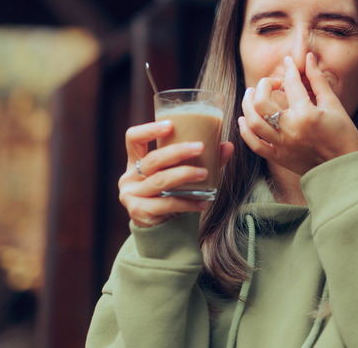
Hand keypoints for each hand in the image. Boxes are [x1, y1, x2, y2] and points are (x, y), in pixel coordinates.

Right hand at [118, 120, 234, 226]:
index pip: (133, 139)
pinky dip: (188, 202)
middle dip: (178, 152)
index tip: (171, 125)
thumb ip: (201, 161)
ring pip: (160, 181)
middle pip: (153, 160)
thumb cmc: (171, 196)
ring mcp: (131, 196)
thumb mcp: (180, 176)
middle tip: (200, 147)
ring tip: (204, 173)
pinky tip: (204, 201)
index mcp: (135, 163)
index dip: (149, 130)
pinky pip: (166, 204)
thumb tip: (228, 146)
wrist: (161, 232)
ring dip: (185, 175)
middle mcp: (129, 178)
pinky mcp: (139, 212)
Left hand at [238, 53, 357, 174]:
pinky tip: (244, 119)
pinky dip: (245, 131)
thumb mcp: (333, 105)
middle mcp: (290, 129)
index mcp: (306, 114)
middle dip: (263, 85)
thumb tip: (308, 58)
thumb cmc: (343, 135)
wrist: (344, 168)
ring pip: (253, 122)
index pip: (290, 84)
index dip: (289, 69)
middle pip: (262, 101)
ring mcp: (282, 145)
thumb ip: (318, 80)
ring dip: (247, 104)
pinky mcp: (278, 157)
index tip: (288, 62)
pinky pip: (254, 144)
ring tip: (250, 94)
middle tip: (271, 82)